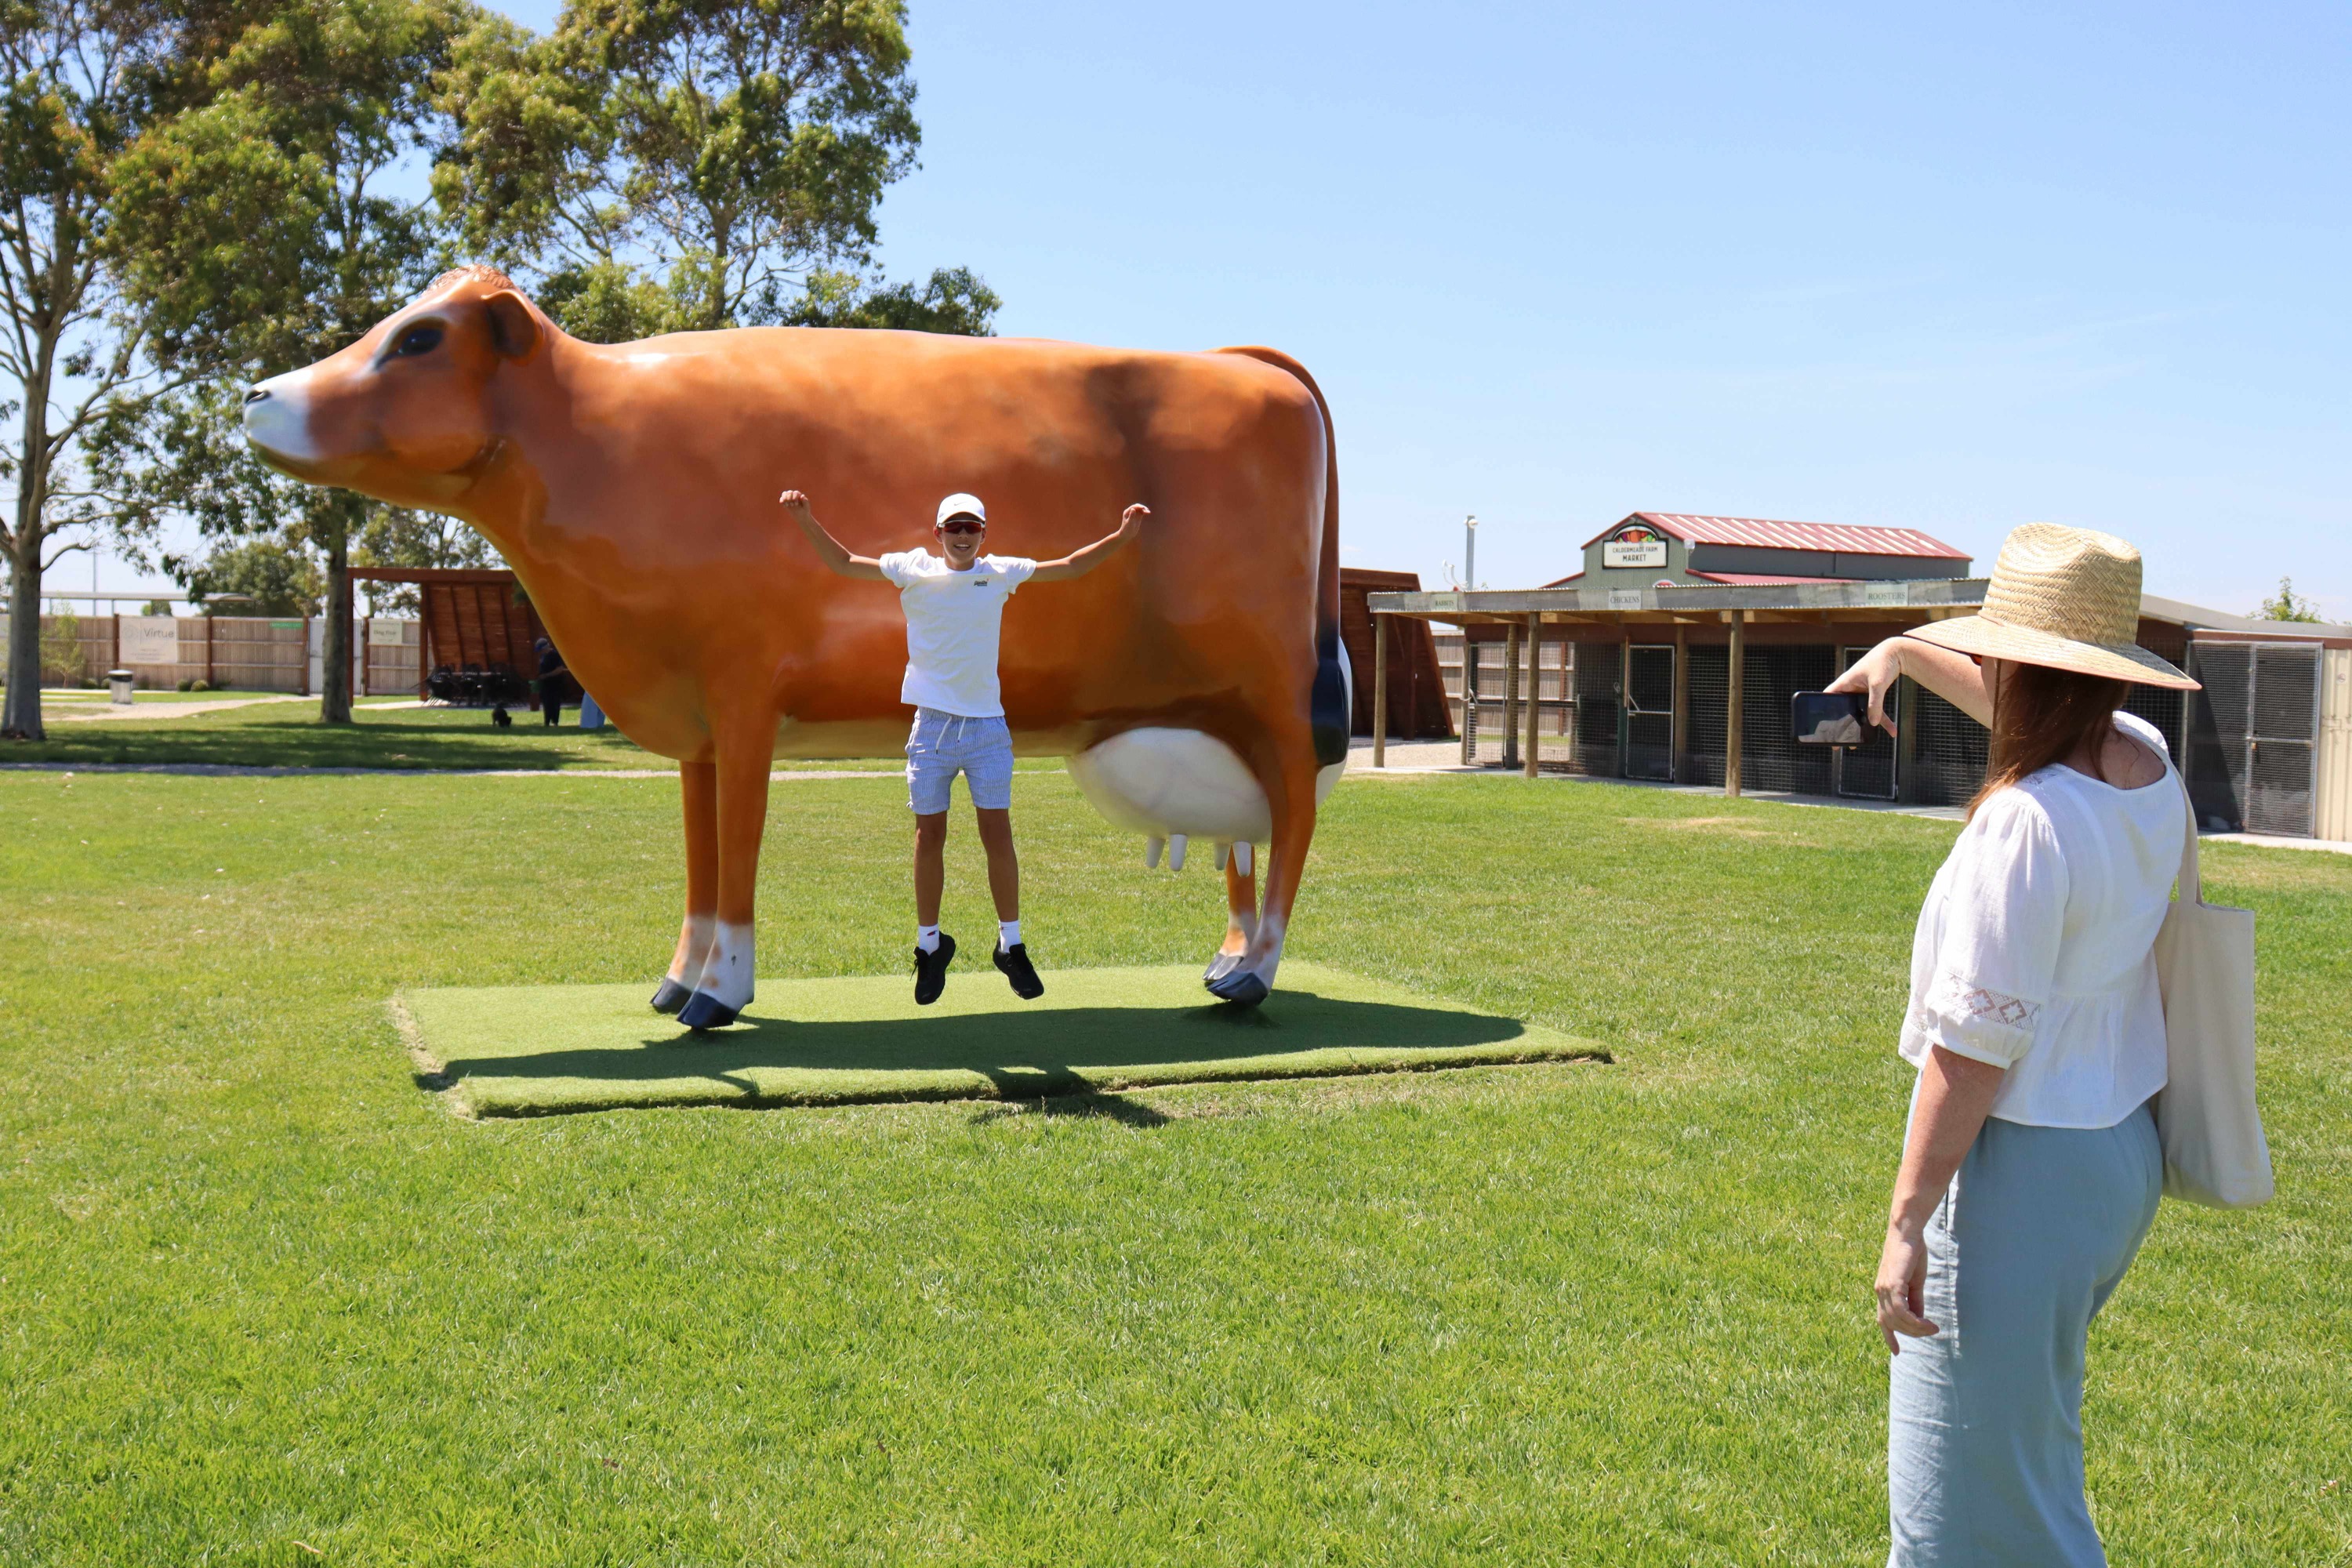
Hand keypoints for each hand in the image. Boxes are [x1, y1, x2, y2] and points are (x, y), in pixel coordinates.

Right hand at [779, 489, 813, 520]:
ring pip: (784, 493)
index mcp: (799, 495)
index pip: (795, 492)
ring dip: (784, 498)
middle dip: (789, 498)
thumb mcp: (806, 507)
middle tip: (792, 505)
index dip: (795, 497)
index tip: (796, 504)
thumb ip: (805, 501)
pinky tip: (784, 505)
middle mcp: (793, 495)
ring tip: (787, 505)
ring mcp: (789, 498)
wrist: (801, 516)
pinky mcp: (785, 502)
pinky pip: (781, 499)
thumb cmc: (805, 511)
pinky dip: (781, 501)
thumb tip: (802, 496)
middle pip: (789, 492)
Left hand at [1118, 503, 1148, 538]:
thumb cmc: (1127, 529)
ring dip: (1144, 509)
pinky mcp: (1138, 517)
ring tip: (1148, 512)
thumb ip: (1131, 516)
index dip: (1138, 506)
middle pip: (1137, 506)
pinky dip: (1145, 512)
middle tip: (1146, 510)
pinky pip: (1142, 512)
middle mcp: (1130, 511)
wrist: (1127, 534)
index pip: (1133, 507)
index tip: (1143, 508)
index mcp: (1127, 512)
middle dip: (1142, 507)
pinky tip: (1148, 513)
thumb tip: (1133, 509)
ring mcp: (1134, 514)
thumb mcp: (1129, 522)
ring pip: (1140, 509)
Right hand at [1827, 638, 1903, 736]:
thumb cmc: (1883, 662)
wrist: (1898, 652)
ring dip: (1864, 726)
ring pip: (1862, 713)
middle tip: (1839, 742)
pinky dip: (1883, 720)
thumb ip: (1874, 704)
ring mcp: (1862, 692)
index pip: (1828, 698)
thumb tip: (1872, 723)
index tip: (1821, 726)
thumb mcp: (1878, 684)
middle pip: (1844, 710)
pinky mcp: (1873, 694)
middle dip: (1843, 726)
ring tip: (1862, 742)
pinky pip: (1876, 710)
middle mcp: (1851, 688)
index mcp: (1844, 683)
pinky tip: (1892, 731)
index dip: (1823, 711)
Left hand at [1874, 1223, 1936, 1352]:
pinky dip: (1914, 1320)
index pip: (1882, 1319)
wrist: (1907, 1231)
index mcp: (1883, 1291)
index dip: (1889, 1337)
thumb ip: (1915, 1300)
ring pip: (1897, 1319)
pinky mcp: (1892, 1283)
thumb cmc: (1912, 1253)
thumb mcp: (1915, 1282)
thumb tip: (1919, 1319)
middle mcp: (1880, 1291)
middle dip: (1912, 1333)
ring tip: (1933, 1329)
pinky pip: (1901, 1310)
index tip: (1897, 1352)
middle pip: (1892, 1323)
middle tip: (1932, 1331)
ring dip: (1916, 1328)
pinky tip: (1927, 1323)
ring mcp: (1884, 1288)